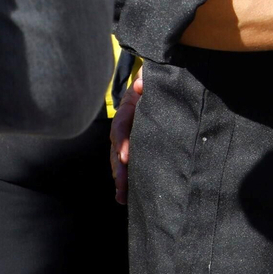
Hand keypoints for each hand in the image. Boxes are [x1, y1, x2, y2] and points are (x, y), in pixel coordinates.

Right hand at [109, 67, 142, 204]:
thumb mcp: (151, 77)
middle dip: (118, 168)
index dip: (121, 140)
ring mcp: (129, 136)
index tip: (124, 156)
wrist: (156, 83)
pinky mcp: (136, 145)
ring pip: (119, 159)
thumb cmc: (155, 81)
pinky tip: (126, 196)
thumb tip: (140, 86)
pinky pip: (129, 163)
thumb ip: (147, 79)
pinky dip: (127, 179)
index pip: (121, 124)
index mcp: (128, 107)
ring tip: (122, 196)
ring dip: (120, 178)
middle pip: (116, 147)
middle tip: (121, 184)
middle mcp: (125, 124)